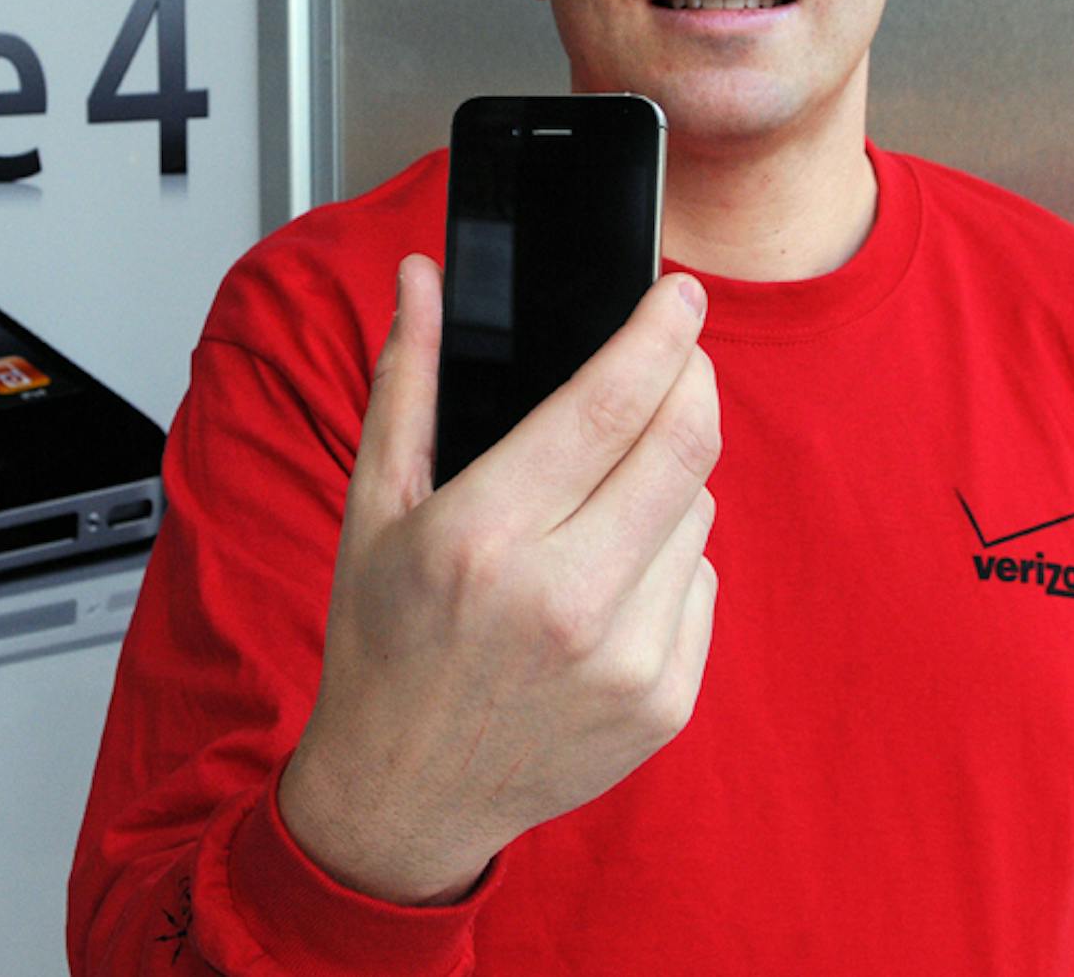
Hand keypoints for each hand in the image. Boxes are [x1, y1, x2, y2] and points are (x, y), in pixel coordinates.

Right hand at [277, 254, 720, 904]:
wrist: (404, 795)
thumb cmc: (382, 642)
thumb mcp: (372, 506)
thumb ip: (405, 380)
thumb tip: (420, 278)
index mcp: (483, 536)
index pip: (609, 403)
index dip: (660, 333)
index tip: (682, 294)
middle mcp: (563, 599)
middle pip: (683, 445)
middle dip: (693, 380)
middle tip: (679, 357)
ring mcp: (624, 658)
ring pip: (697, 510)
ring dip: (669, 480)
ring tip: (598, 503)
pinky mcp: (663, 703)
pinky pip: (700, 583)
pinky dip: (667, 560)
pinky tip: (605, 581)